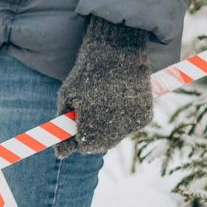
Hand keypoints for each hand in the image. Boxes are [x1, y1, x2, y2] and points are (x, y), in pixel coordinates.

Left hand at [58, 18, 153, 154]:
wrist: (117, 52)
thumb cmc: (86, 74)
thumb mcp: (67, 97)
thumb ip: (62, 128)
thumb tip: (60, 155)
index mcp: (92, 126)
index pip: (84, 146)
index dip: (78, 135)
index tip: (77, 121)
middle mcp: (114, 130)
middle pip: (101, 145)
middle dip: (93, 134)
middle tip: (90, 111)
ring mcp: (132, 124)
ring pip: (117, 137)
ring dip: (108, 127)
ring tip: (105, 101)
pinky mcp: (145, 117)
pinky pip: (131, 126)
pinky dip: (124, 119)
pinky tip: (119, 100)